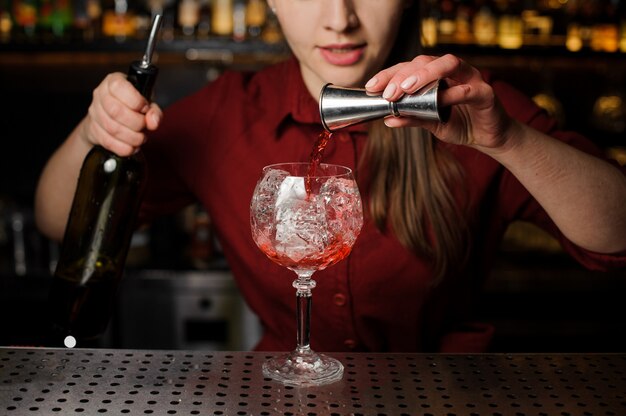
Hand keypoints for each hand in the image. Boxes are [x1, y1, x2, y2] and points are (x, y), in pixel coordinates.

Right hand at [81, 72, 162, 155]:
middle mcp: (100, 94)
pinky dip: (123, 148)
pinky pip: (107, 142)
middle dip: (136, 123)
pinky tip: (132, 147)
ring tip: (140, 138)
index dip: (136, 102)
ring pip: (112, 128)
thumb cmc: (131, 106)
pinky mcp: (92, 129)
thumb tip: (153, 122)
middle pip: (116, 111)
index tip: (145, 109)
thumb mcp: (146, 102)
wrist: (111, 116)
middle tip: (144, 127)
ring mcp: (94, 112)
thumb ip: (154, 111)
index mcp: (113, 82)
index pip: (119, 88)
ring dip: (132, 138)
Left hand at [365, 54, 517, 151]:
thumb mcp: (431, 123)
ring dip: (426, 73)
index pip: (408, 67)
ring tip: (408, 88)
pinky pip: (467, 89)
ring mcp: (470, 78)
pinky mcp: (485, 92)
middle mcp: (452, 71)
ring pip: (448, 63)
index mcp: (435, 75)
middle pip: (425, 60)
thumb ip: (412, 118)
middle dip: (404, 74)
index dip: (389, 74)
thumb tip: (387, 120)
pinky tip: (439, 101)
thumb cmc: (459, 123)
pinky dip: (452, 94)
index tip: (372, 87)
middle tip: (389, 92)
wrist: (487, 137)